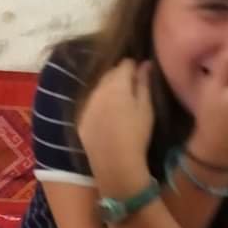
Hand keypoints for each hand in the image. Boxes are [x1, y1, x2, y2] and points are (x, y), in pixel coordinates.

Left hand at [78, 60, 153, 191]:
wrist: (115, 163)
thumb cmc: (137, 134)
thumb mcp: (146, 108)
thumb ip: (144, 83)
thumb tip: (145, 63)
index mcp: (116, 85)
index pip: (125, 64)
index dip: (135, 67)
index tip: (142, 76)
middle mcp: (98, 90)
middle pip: (109, 73)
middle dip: (120, 76)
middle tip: (133, 89)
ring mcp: (87, 104)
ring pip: (98, 88)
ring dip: (108, 89)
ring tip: (121, 103)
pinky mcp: (81, 118)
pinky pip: (91, 103)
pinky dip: (99, 104)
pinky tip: (108, 117)